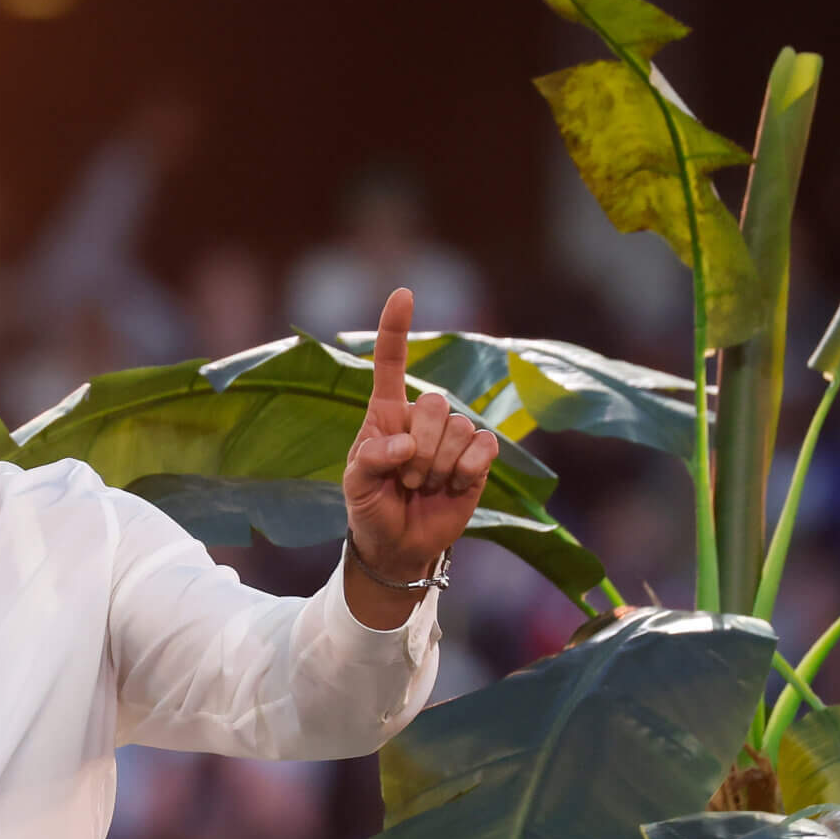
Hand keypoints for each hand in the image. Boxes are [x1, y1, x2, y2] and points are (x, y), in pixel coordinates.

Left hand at [342, 288, 497, 579]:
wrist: (398, 544)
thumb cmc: (371, 507)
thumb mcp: (355, 485)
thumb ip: (369, 460)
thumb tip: (405, 444)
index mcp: (386, 413)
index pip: (391, 363)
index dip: (396, 329)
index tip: (403, 293)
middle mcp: (422, 418)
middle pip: (433, 404)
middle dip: (418, 449)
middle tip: (405, 478)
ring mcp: (452, 435)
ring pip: (458, 428)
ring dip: (438, 467)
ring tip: (424, 486)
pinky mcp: (479, 457)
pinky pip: (484, 446)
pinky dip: (467, 471)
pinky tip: (453, 486)